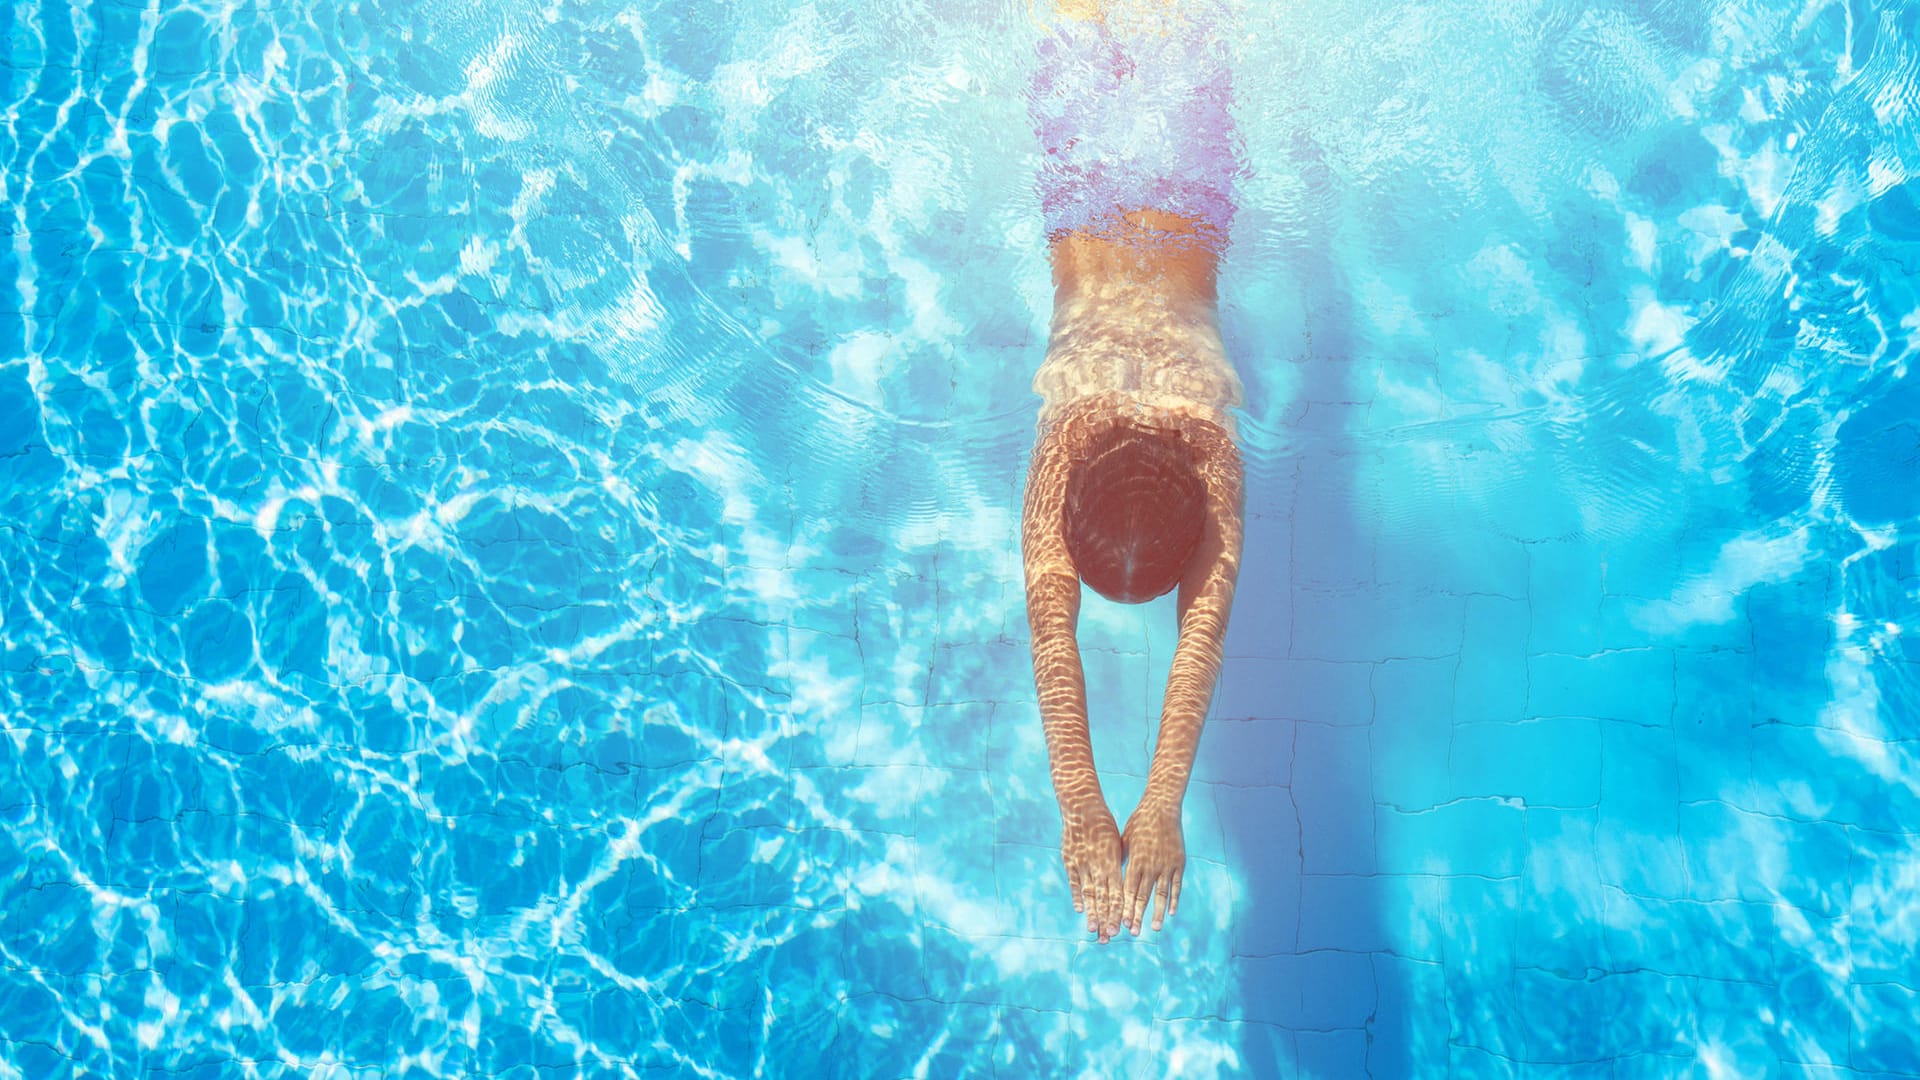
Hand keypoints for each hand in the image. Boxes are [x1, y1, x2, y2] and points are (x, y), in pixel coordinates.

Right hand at [1060, 801, 1124, 941]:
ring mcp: (1083, 864)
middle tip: (1110, 938)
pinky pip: (1074, 882)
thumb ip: (1118, 864)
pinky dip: (1077, 896)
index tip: (1122, 928)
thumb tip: (1122, 882)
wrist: (1083, 807)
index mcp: (1113, 862)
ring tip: (1094, 930)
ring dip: (1093, 913)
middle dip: (1107, 919)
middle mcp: (1099, 866)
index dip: (1120, 912)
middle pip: (1105, 898)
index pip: (1119, 893)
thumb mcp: (1117, 844)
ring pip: (1090, 893)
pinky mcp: (1070, 861)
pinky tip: (1080, 910)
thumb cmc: (1104, 825)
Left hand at [1121, 805, 1184, 934]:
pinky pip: (1176, 885)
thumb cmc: (1138, 823)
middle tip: (1134, 933)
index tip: (1121, 923)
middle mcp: (1150, 866)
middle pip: (1142, 895)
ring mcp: (1166, 865)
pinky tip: (1172, 912)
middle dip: (1137, 915)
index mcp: (1135, 861)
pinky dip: (1174, 898)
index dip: (1125, 908)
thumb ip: (1122, 861)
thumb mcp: (1124, 841)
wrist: (1161, 808)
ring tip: (1156, 928)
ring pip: (1161, 894)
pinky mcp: (1179, 862)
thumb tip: (1115, 879)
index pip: (1128, 890)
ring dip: (1158, 912)